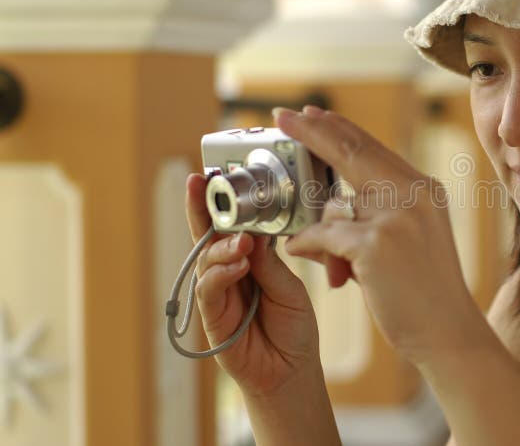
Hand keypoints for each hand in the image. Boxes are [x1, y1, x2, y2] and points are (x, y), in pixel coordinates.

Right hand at [185, 173, 320, 396]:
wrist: (292, 371)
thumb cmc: (292, 326)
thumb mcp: (288, 286)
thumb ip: (268, 262)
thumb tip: (252, 232)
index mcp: (247, 260)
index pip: (229, 225)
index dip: (219, 202)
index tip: (213, 175)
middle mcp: (228, 273)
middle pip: (207, 235)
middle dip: (201, 208)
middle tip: (200, 183)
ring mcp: (218, 295)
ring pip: (206, 260)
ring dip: (221, 246)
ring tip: (240, 240)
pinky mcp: (213, 318)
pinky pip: (209, 290)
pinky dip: (221, 274)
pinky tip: (237, 265)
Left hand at [278, 105, 482, 365]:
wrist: (448, 332)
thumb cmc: (423, 291)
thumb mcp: (408, 239)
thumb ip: (373, 217)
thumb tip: (323, 213)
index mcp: (423, 189)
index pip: (373, 148)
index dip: (339, 129)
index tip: (313, 114)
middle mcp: (414, 193)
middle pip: (352, 152)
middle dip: (314, 132)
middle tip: (285, 116)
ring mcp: (397, 216)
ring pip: (332, 206)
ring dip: (318, 232)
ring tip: (327, 260)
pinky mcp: (376, 244)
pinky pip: (322, 235)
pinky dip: (307, 245)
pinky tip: (300, 252)